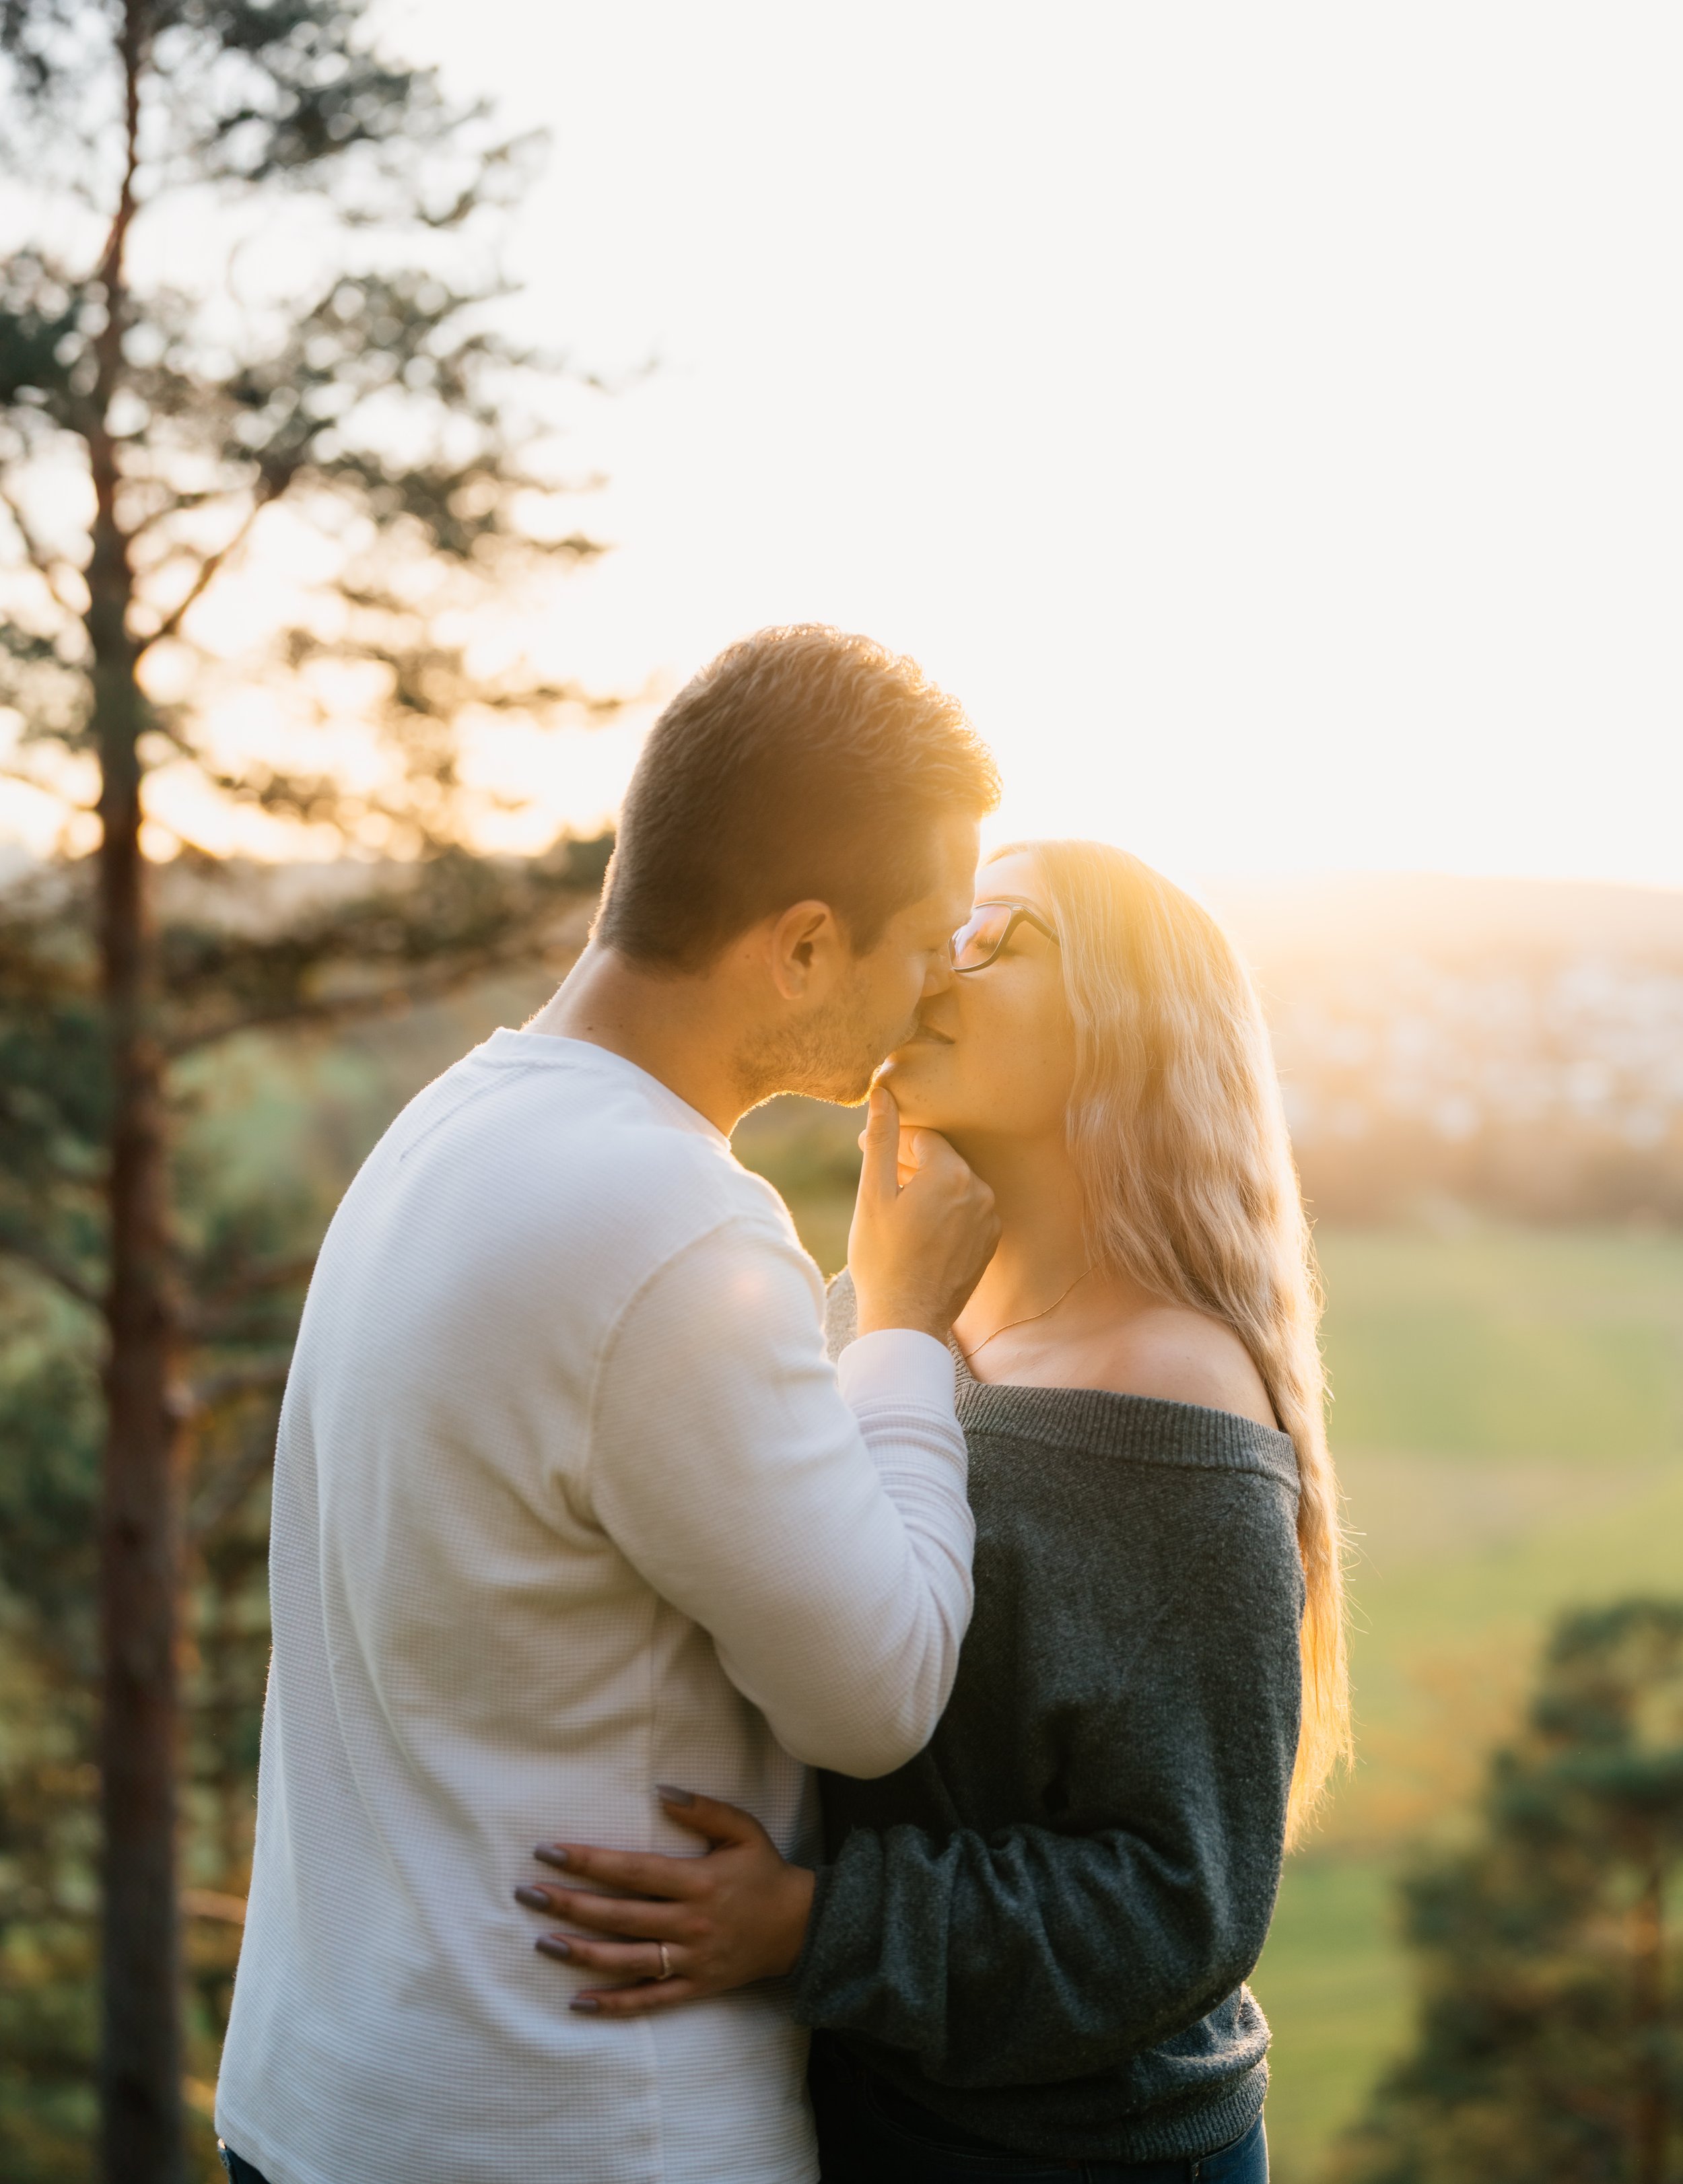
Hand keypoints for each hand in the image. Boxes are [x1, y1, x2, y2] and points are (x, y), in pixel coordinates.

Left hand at [515, 1788, 815, 2017]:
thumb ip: (703, 1809)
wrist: (800, 1927)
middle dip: (570, 1904)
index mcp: (697, 1881)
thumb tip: (660, 1790)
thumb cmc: (764, 1872)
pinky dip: (614, 2005)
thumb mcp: (743, 1830)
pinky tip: (579, 2002)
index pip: (632, 1872)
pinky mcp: (694, 1987)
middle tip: (529, 1893)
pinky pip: (649, 2000)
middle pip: (619, 1916)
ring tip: (543, 1941)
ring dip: (581, 1952)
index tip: (549, 1851)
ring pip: (626, 1960)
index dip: (589, 1861)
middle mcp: (689, 1923)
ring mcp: (690, 1960)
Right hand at [848, 1080, 997, 1341]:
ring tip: (897, 1211)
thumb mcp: (873, 1194)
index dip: (892, 1144)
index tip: (864, 1153)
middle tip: (878, 1184)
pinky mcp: (991, 1241)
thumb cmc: (882, 1257)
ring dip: (927, 1189)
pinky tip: (919, 1232)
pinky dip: (945, 1212)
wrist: (907, 1319)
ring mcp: (990, 1217)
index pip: (923, 1137)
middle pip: (941, 1160)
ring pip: (954, 1185)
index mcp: (952, 1173)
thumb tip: (883, 1092)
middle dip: (909, 1164)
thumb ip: (882, 1139)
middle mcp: (980, 1190)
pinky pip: (966, 1210)